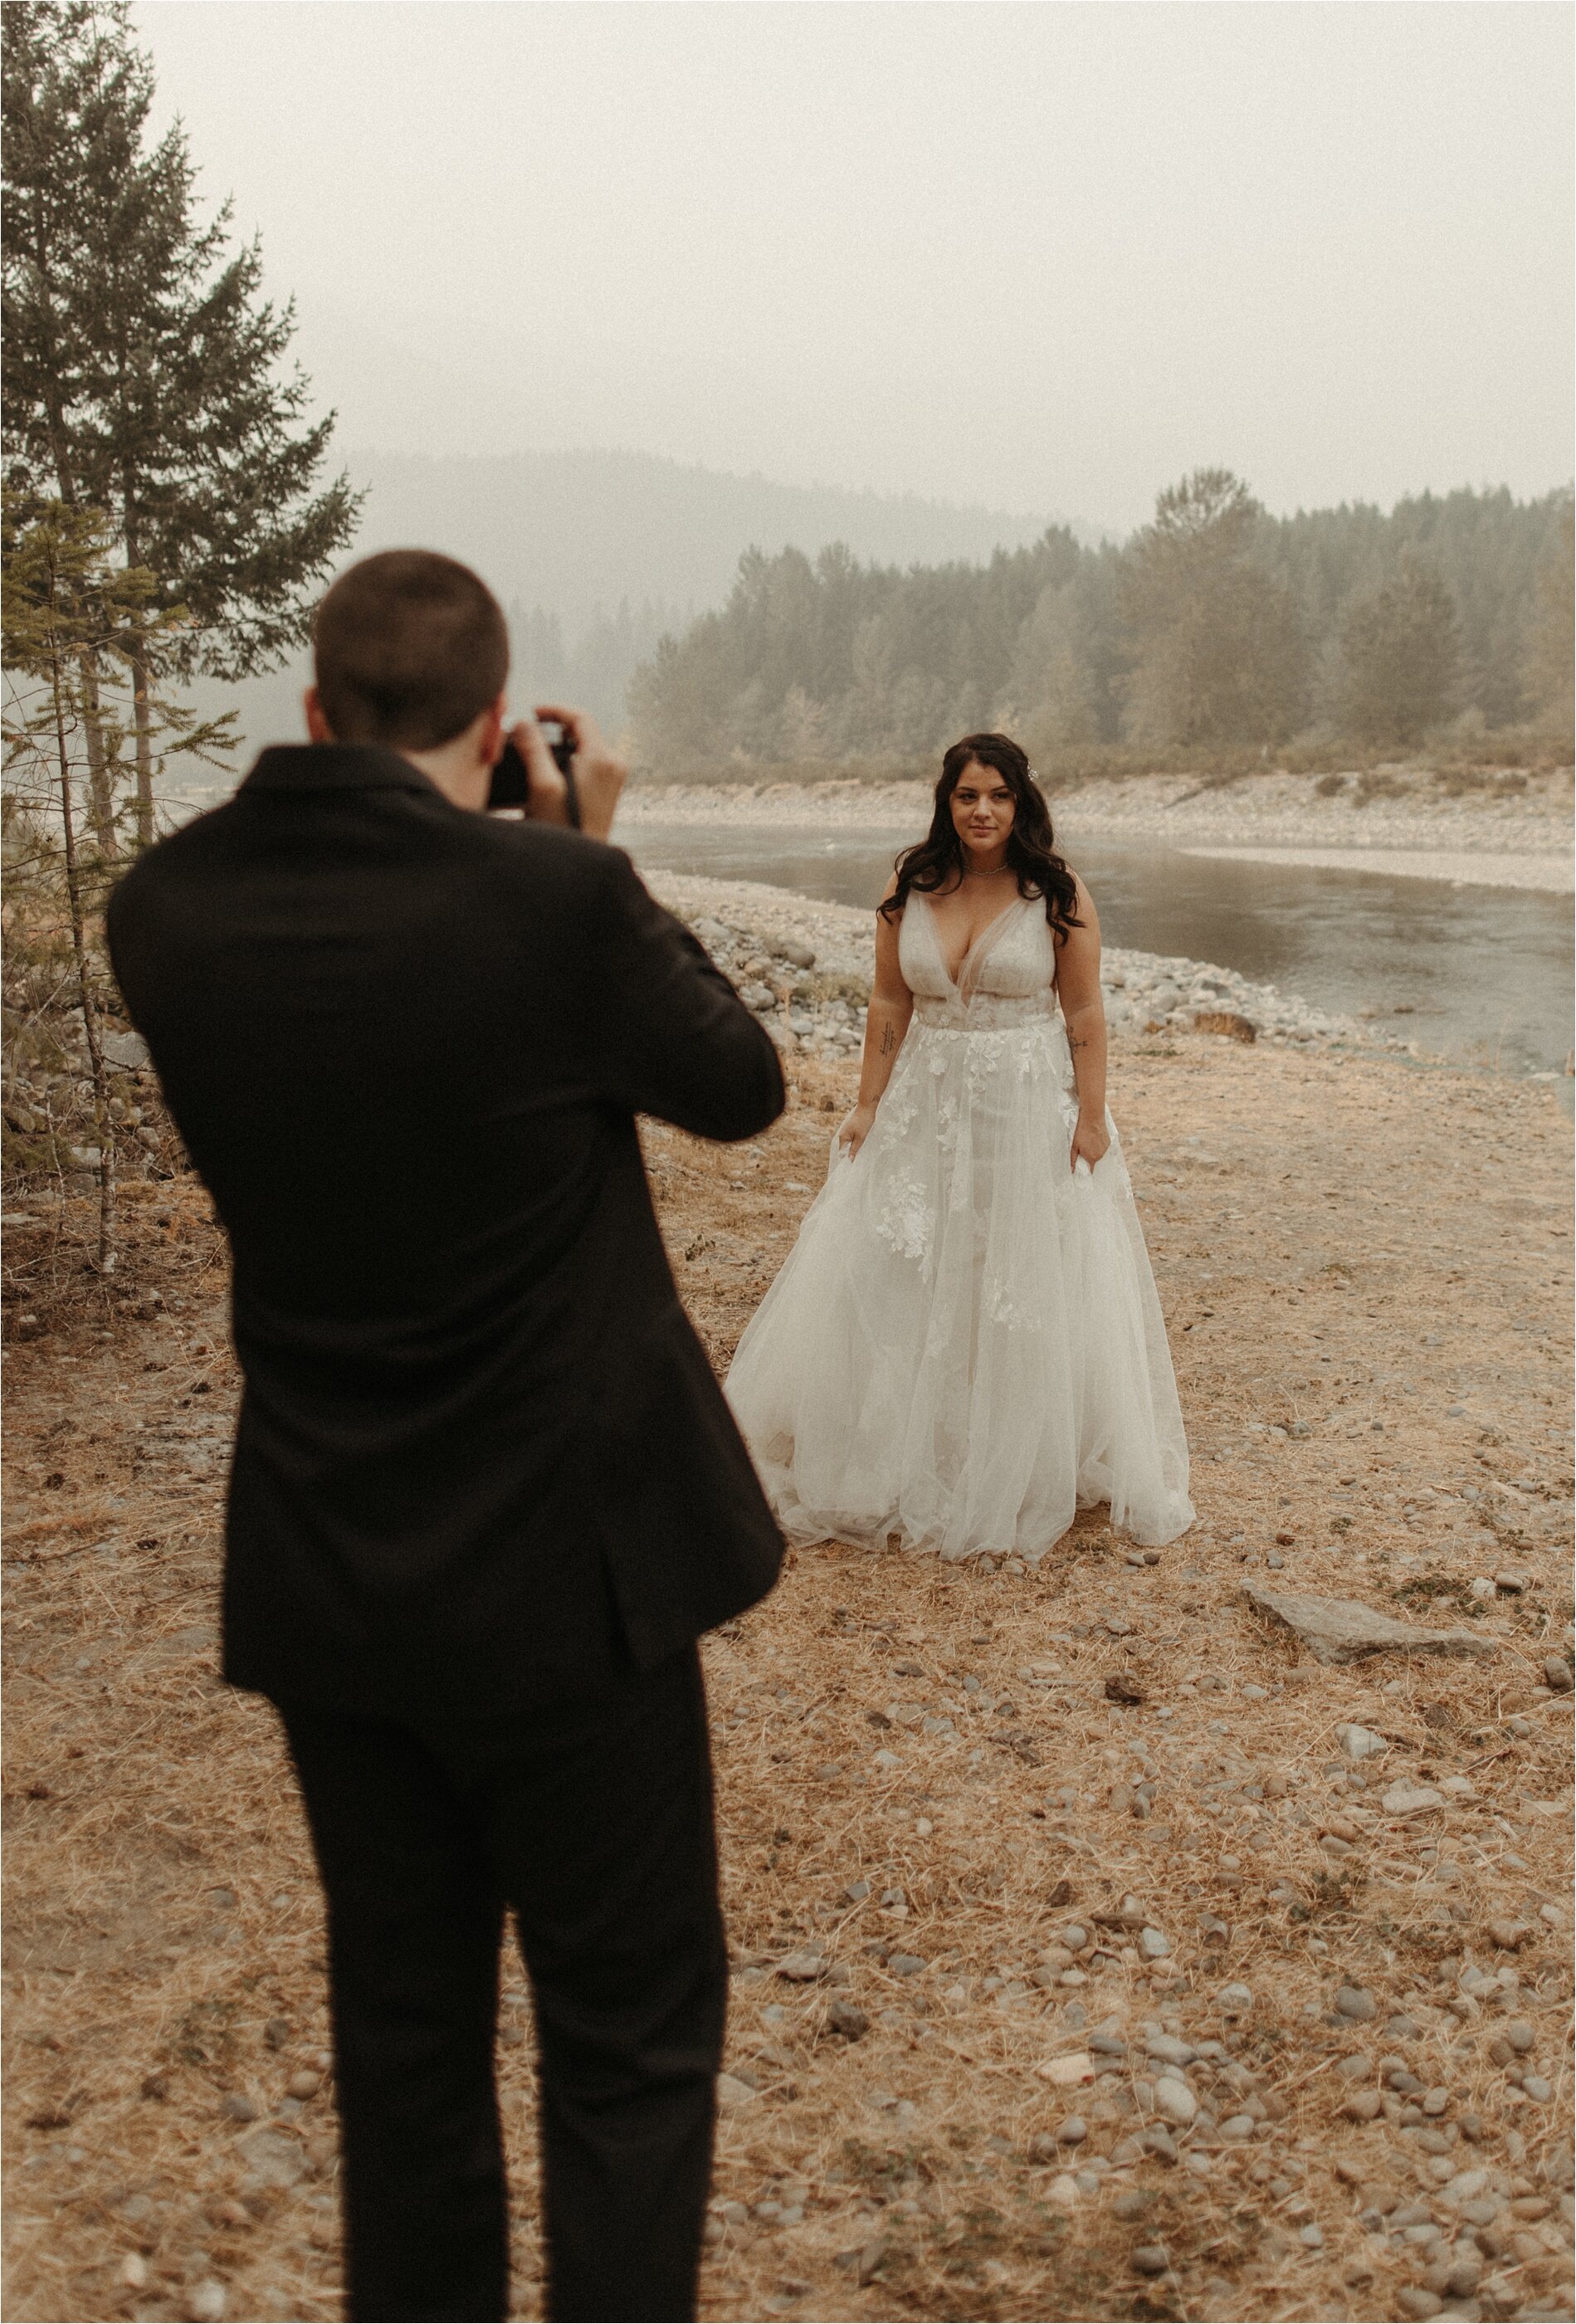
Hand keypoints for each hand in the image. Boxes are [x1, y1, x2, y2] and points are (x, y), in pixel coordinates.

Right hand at [509, 705, 625, 841]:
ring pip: (586, 745)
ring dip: (561, 743)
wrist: (582, 860)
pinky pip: (589, 761)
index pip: (580, 717)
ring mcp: (614, 777)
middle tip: (531, 731)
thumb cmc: (565, 828)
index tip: (533, 713)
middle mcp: (613, 764)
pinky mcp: (609, 789)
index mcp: (602, 758)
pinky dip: (570, 757)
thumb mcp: (542, 785)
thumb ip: (532, 750)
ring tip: (538, 750)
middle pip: (584, 730)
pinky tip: (552, 769)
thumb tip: (522, 723)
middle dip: (556, 727)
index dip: (554, 710)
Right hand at [837, 1101, 876, 1158]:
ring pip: (849, 1144)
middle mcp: (842, 1134)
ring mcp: (846, 1131)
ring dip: (854, 1148)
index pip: (842, 1153)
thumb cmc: (864, 1122)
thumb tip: (849, 1160)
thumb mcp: (860, 1138)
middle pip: (845, 1149)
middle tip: (860, 1158)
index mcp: (843, 1137)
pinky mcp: (851, 1129)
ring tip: (862, 1150)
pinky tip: (862, 1142)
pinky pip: (852, 1139)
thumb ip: (854, 1149)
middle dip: (851, 1153)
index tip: (854, 1163)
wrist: (867, 1107)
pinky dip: (856, 1142)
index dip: (847, 1158)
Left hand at [1070, 1111, 1109, 1172]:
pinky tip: (1095, 1137)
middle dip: (1089, 1156)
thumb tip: (1072, 1171)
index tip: (1084, 1164)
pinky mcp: (1109, 1142)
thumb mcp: (1074, 1147)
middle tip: (1084, 1147)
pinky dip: (1099, 1144)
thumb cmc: (1081, 1133)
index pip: (1091, 1169)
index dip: (1086, 1167)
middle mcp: (1100, 1155)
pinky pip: (1103, 1147)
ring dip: (1095, 1150)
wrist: (1092, 1119)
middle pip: (1094, 1160)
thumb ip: (1073, 1160)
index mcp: (1092, 1158)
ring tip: (1089, 1141)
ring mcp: (1106, 1149)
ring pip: (1099, 1153)